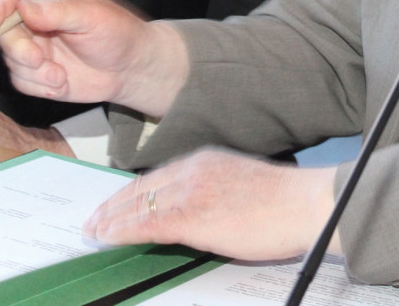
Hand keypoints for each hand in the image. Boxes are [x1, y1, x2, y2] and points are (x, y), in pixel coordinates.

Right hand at [0, 0, 187, 117]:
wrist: (131, 69)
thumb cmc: (119, 33)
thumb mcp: (93, 16)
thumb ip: (58, 11)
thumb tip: (23, 8)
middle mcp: (35, 19)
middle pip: (4, 30)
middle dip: (18, 48)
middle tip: (38, 60)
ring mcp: (34, 46)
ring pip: (11, 59)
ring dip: (34, 72)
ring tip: (62, 76)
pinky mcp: (37, 72)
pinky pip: (21, 81)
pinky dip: (39, 86)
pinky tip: (63, 83)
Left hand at [85, 148, 338, 261]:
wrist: (305, 204)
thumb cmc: (284, 202)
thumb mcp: (238, 185)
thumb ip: (211, 193)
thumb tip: (192, 215)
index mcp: (205, 160)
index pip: (155, 177)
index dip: (129, 194)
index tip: (114, 206)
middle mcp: (192, 169)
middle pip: (140, 187)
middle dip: (112, 206)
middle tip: (93, 221)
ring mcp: (191, 190)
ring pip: (138, 204)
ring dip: (110, 220)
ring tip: (93, 232)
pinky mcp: (192, 214)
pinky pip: (146, 223)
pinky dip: (122, 230)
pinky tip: (108, 237)